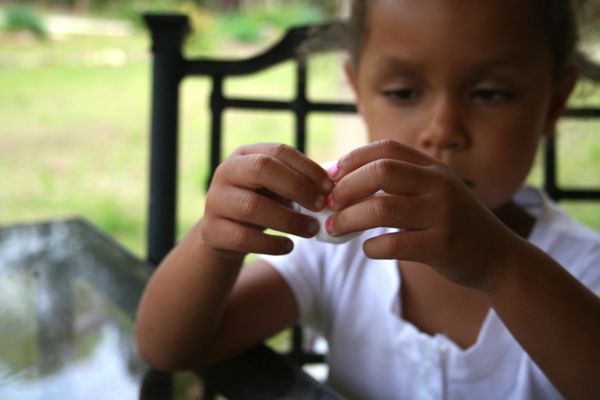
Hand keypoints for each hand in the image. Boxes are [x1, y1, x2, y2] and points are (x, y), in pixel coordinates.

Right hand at [201, 143, 331, 257]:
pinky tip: (289, 246)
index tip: (330, 188)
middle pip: (262, 169)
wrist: (224, 235)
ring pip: (253, 206)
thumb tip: (334, 185)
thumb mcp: (276, 188)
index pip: (279, 152)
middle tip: (321, 206)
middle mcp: (226, 172)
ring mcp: (215, 201)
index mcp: (245, 155)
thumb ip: (299, 182)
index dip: (307, 168)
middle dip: (297, 187)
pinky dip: (271, 244)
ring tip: (312, 230)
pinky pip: (244, 238)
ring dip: (289, 220)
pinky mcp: (212, 230)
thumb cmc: (260, 204)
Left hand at [327, 139, 520, 290]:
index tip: (332, 175)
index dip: (353, 158)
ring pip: (382, 208)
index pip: (386, 148)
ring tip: (334, 227)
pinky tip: (368, 249)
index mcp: (433, 168)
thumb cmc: (453, 223)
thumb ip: (401, 182)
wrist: (498, 256)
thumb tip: (343, 182)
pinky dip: (372, 247)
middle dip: (346, 186)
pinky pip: (394, 243)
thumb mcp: (435, 191)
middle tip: (328, 203)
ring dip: (349, 218)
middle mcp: (439, 185)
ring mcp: (442, 214)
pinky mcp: (441, 246)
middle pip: (381, 172)